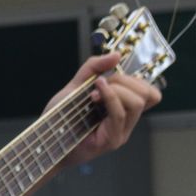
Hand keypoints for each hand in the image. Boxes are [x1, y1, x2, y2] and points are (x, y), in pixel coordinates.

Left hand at [56, 51, 161, 168]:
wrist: (44, 139)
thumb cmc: (60, 116)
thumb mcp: (75, 86)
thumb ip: (93, 69)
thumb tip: (116, 55)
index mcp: (124, 109)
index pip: (151, 93)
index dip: (135, 79)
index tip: (108, 77)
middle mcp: (127, 122)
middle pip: (148, 95)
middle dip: (124, 80)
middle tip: (99, 84)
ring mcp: (121, 132)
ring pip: (136, 103)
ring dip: (115, 90)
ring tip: (92, 93)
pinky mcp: (112, 140)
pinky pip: (120, 115)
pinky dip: (109, 98)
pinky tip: (94, 94)